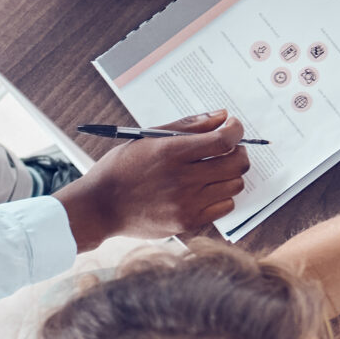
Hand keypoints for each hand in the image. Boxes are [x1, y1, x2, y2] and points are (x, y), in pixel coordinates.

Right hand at [52, 112, 249, 246]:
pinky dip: (222, 196)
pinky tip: (208, 189)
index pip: (223, 141)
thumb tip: (221, 116)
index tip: (234, 126)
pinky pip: (225, 207)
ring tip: (215, 170)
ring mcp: (186, 203)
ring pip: (234, 185)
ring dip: (230, 174)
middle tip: (229, 149)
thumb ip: (188, 126)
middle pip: (236, 164)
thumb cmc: (122, 168)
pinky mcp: (188, 222)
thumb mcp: (149, 138)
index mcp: (171, 152)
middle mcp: (182, 178)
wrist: (100, 207)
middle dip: (239, 151)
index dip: (236, 130)